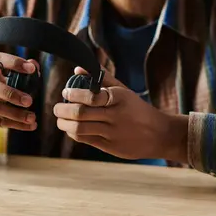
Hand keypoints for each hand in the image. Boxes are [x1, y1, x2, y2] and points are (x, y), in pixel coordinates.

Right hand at [0, 52, 39, 138]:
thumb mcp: (2, 81)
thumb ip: (19, 73)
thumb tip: (34, 64)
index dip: (13, 62)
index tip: (32, 69)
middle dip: (11, 93)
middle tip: (29, 101)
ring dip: (15, 112)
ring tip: (31, 117)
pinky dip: (15, 124)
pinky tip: (29, 125)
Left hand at [53, 67, 188, 163]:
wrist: (159, 134)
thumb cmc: (137, 109)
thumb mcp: (124, 91)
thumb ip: (101, 78)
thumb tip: (78, 69)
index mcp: (119, 98)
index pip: (91, 96)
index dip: (74, 94)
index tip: (65, 92)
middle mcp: (115, 115)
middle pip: (81, 114)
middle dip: (63, 111)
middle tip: (56, 108)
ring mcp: (112, 133)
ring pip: (80, 129)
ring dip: (65, 124)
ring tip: (60, 120)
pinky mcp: (110, 147)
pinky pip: (86, 140)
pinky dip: (74, 134)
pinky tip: (71, 129)